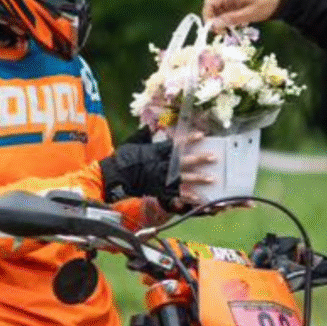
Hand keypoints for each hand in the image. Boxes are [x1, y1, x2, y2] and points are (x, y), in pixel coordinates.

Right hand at [99, 139, 216, 210]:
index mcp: (155, 151)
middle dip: (199, 159)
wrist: (113, 177)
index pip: (175, 144)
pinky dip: (187, 197)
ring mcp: (160, 178)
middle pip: (183, 161)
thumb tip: (149, 127)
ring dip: (198, 179)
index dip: (189, 139)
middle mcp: (160, 164)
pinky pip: (175, 194)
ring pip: (183, 178)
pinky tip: (199, 198)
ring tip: (211, 179)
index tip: (202, 135)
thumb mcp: (133, 144)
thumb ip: (143, 136)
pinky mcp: (158, 190)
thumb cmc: (122, 159)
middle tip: (213, 157)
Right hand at [201, 0, 280, 29]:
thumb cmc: (267, 2)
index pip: (209, 4)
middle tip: (226, 34)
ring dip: (225, 22)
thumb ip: (231, 19)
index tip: (215, 30)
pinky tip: (241, 25)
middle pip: (213, 9)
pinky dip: (231, 20)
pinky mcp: (237, 1)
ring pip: (221, 12)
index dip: (208, 18)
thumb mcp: (250, 14)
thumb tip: (214, 26)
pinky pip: (228, 11)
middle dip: (217, 22)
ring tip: (236, 31)